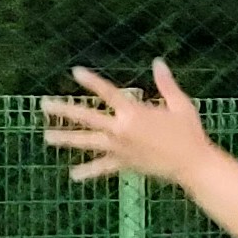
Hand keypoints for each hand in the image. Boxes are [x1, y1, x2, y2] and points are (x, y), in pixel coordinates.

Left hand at [43, 58, 215, 190]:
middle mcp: (121, 130)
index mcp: (134, 113)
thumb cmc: (190, 133)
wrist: (193, 165)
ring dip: (66, 139)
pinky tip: (73, 175)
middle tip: (44, 105)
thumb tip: (158, 62)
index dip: (91, 81)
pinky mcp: (124, 164)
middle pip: (86, 118)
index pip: (107, 92)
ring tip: (47, 137)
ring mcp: (120, 148)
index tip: (75, 72)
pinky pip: (103, 168)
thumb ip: (166, 84)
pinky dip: (89, 171)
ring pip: (87, 142)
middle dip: (64, 111)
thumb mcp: (180, 105)